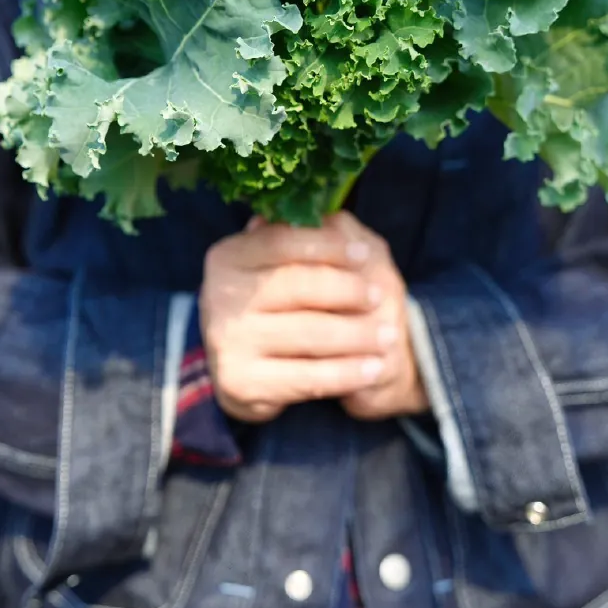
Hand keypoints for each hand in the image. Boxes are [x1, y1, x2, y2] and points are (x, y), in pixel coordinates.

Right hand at [198, 211, 426, 423]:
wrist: (249, 369)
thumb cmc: (281, 302)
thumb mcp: (288, 262)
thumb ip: (311, 238)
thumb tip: (337, 223)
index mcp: (229, 257)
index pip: (282, 242)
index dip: (327, 246)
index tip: (364, 253)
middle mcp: (219, 297)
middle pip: (298, 286)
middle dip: (347, 290)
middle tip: (381, 296)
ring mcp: (228, 342)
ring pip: (309, 333)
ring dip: (357, 335)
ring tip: (389, 335)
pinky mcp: (241, 383)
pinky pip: (307, 377)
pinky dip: (347, 373)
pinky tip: (374, 368)